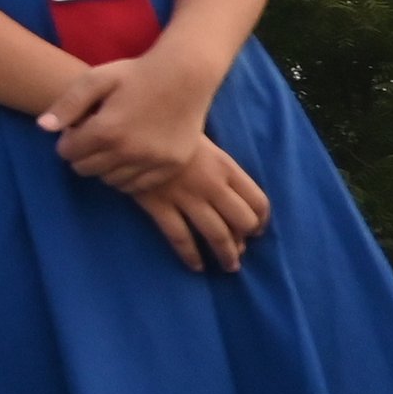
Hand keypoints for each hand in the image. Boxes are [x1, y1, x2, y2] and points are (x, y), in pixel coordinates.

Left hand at [40, 50, 219, 191]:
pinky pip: (139, 186)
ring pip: (111, 181)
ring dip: (104, 167)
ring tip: (111, 146)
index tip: (77, 128)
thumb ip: (67, 104)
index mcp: (107, 130)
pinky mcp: (171, 167)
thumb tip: (42, 128)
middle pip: (86, 169)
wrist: (185, 76)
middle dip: (81, 155)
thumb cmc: (135, 74)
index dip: (66, 140)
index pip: (67, 152)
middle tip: (93, 137)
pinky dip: (127, 177)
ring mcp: (153, 162)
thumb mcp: (96, 79)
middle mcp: (129, 151)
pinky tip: (128, 157)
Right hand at [123, 136, 270, 274]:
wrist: (131, 126)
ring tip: (228, 266)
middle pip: (242, 221)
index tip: (257, 229)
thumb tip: (230, 196)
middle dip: (244, 239)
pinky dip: (191, 255)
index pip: (257, 201)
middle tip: (240, 250)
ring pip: (216, 234)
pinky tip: (196, 266)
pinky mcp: (158, 205)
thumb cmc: (169, 131)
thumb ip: (219, 168)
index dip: (261, 220)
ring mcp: (185, 196)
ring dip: (226, 255)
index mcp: (225, 166)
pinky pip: (180, 237)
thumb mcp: (203, 143)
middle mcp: (211, 185)